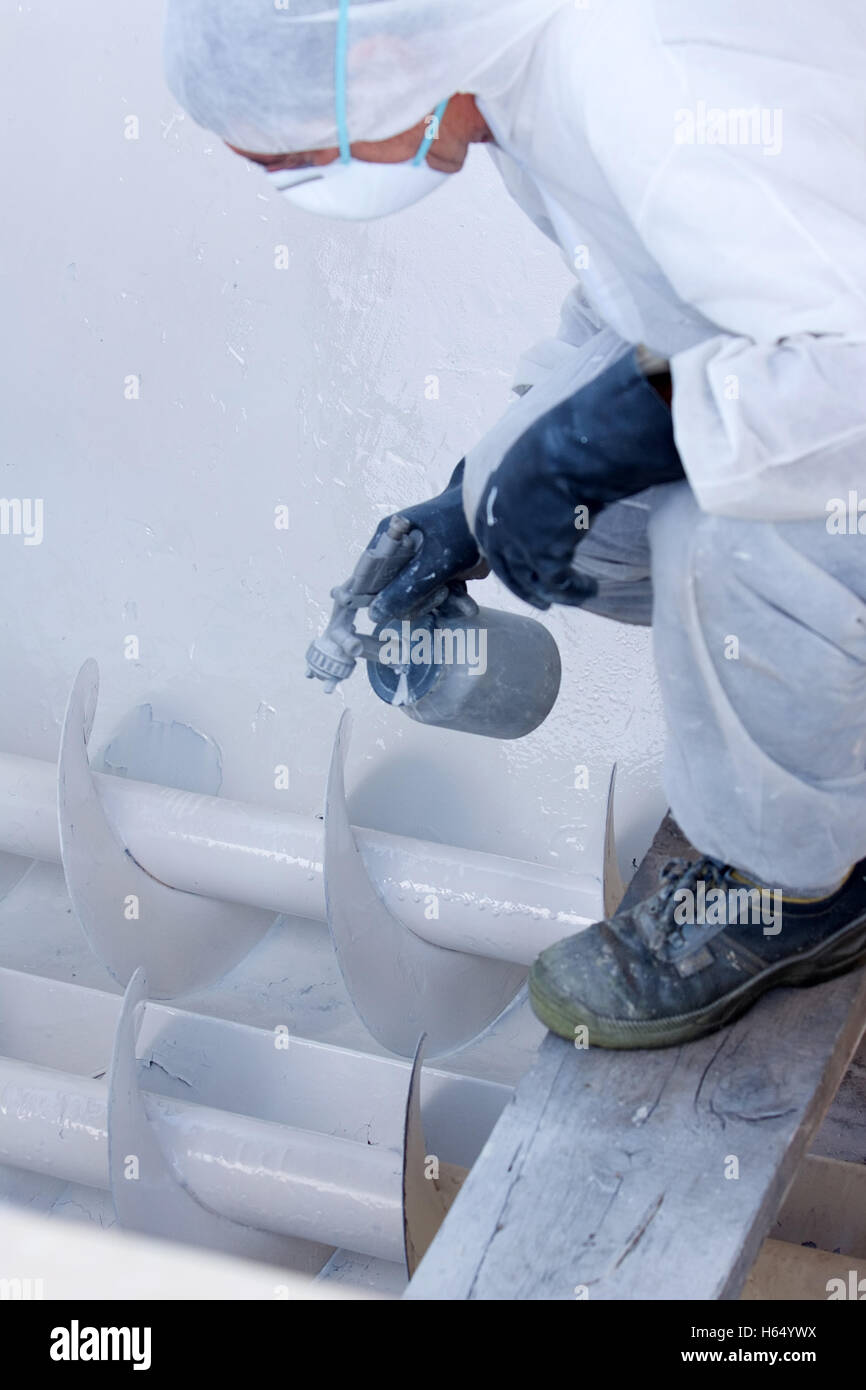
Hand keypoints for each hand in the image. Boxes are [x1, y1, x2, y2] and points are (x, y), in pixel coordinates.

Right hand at [368, 460, 482, 621]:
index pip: (368, 576)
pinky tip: (468, 606)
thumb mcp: (434, 563)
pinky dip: (454, 599)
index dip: (376, 598)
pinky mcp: (441, 568)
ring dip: (442, 603)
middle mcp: (401, 548)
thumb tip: (374, 614)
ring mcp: (422, 559)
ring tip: (465, 604)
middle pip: (395, 590)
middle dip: (420, 601)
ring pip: (419, 594)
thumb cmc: (463, 528)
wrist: (502, 515)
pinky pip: (439, 592)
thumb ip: (405, 590)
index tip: (392, 612)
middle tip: (441, 595)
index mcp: (390, 537)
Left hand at [473, 351, 683, 609]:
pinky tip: (590, 589)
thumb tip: (534, 425)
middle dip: (522, 578)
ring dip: (550, 591)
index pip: (487, 522)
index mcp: (477, 483)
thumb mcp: (525, 430)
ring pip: (528, 580)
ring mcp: (511, 540)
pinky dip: (575, 591)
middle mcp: (486, 516)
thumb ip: (524, 444)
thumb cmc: (555, 423)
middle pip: (502, 558)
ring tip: (575, 591)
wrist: (570, 440)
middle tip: (540, 592)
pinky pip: (558, 585)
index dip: (505, 542)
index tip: (521, 553)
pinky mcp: (540, 557)